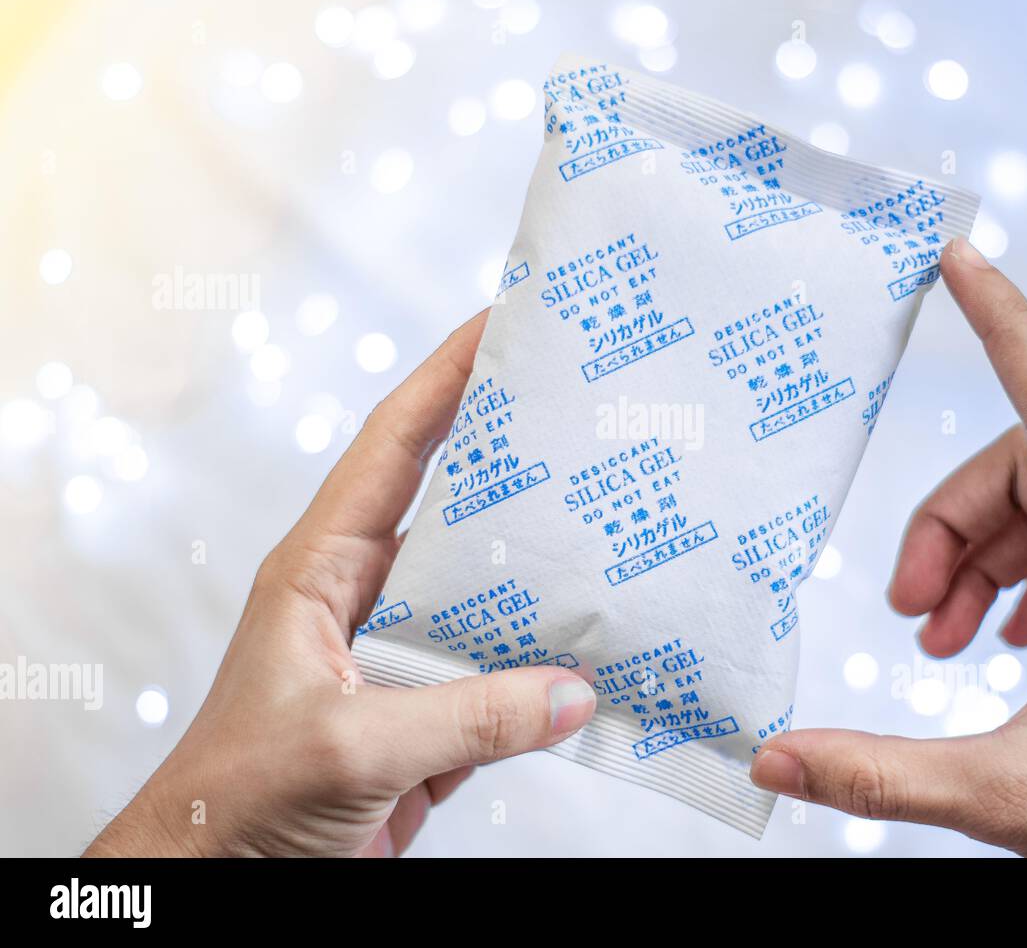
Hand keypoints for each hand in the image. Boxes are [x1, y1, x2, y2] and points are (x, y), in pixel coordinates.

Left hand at [85, 310, 595, 856]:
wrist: (222, 884)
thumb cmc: (238, 800)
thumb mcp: (349, 746)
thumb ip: (465, 716)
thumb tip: (575, 692)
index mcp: (323, 571)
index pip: (393, 450)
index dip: (446, 380)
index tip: (502, 324)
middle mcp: (367, 600)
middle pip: (459, 513)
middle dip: (522, 469)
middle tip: (593, 421)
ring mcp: (402, 659)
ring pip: (491, 600)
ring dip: (548, 580)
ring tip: (624, 538)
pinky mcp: (430, 719)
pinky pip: (502, 680)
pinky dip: (549, 675)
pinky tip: (600, 662)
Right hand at [751, 238, 1026, 856]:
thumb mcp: (1009, 794)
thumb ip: (878, 772)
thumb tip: (775, 758)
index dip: (1003, 324)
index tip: (961, 260)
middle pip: (1021, 469)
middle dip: (947, 528)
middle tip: (905, 612)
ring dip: (976, 559)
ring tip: (938, 639)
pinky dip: (1016, 576)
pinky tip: (996, 636)